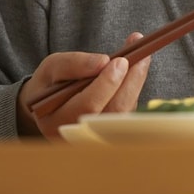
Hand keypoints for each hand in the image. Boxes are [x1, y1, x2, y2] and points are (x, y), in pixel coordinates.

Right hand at [16, 32, 151, 138]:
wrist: (51, 104)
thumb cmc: (51, 84)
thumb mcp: (53, 68)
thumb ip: (73, 64)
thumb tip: (103, 62)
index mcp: (56, 121)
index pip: (88, 105)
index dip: (107, 83)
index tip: (121, 60)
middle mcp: (78, 136)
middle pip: (114, 111)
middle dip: (131, 81)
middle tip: (141, 56)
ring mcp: (97, 137)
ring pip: (126, 113)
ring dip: (138, 84)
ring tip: (143, 58)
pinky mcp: (113, 133)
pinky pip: (129, 112)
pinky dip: (136, 90)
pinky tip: (137, 70)